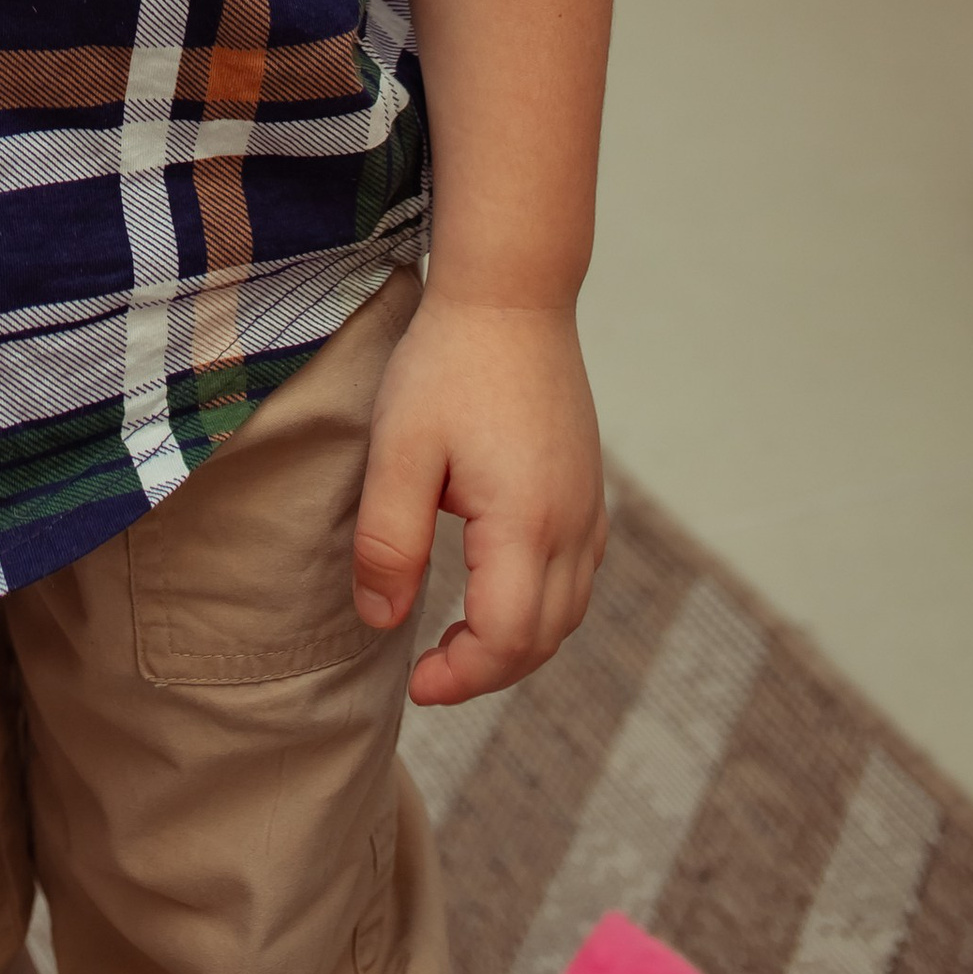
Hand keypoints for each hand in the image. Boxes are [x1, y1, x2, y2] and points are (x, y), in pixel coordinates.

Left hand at [350, 289, 607, 704]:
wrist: (512, 291)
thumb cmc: (448, 364)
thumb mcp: (399, 449)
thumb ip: (389, 542)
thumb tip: (383, 621)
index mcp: (526, 523)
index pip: (505, 639)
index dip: (461, 675)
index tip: (415, 681)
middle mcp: (572, 524)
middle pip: (543, 637)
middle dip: (488, 671)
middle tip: (430, 672)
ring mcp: (589, 505)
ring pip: (568, 611)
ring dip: (518, 642)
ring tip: (459, 640)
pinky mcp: (589, 485)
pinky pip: (579, 574)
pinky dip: (543, 605)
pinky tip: (502, 589)